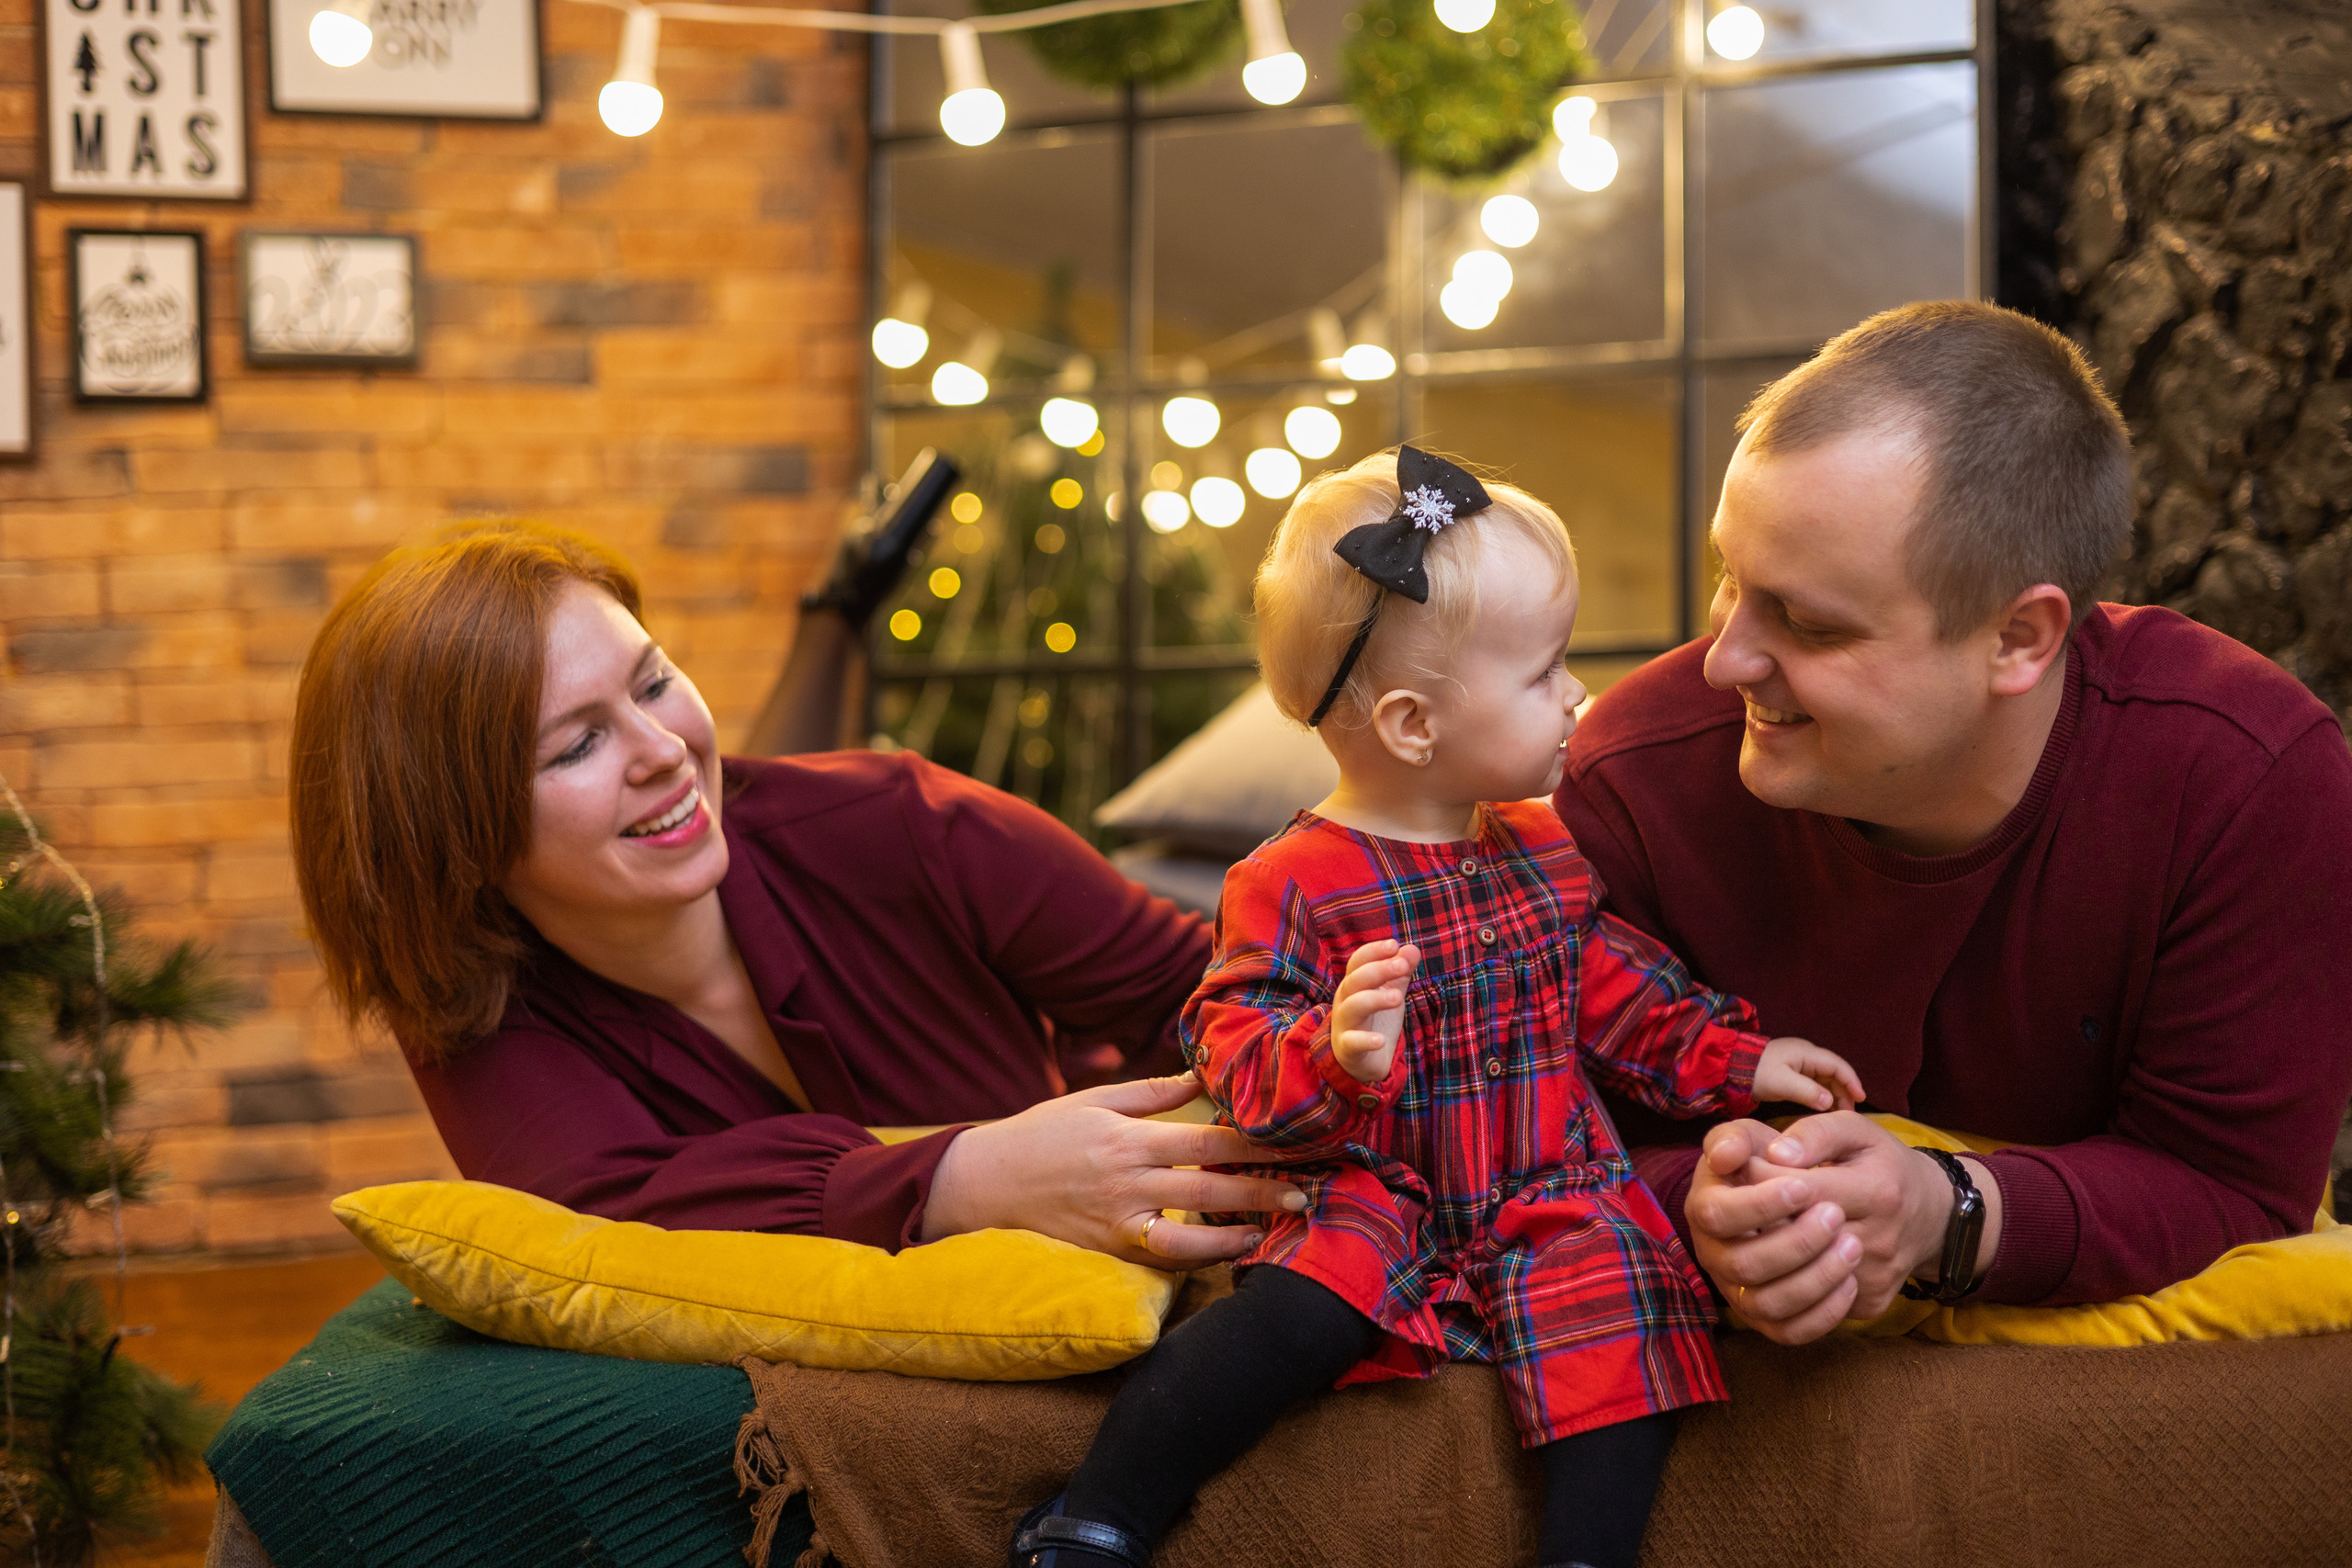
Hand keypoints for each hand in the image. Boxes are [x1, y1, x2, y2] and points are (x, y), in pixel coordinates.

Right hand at [918, 1072, 1309, 1268]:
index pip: (1208, 1140)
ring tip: (1275, 1226)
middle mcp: (1128, 1182)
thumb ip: (1152, 1092)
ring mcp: (1118, 1221)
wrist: (983, 1182)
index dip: (1256, 1142)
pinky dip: (1199, 1258)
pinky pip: (1162, 1258)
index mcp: (1129, 1138)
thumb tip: (1201, 1075)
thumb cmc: (1041, 1134)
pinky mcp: (1108, 1250)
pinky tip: (1227, 1251)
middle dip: (1264, 1188)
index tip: (1294, 1140)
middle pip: (1210, 1186)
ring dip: (1238, 1231)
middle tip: (1307, 1189)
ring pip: (1191, 1233)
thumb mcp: (1094, 1101)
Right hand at [1331, 940, 1419, 1083]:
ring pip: (1354, 1006)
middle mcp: (1345, 1000)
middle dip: (1379, 970)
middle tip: (1403, 967)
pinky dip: (1366, 1040)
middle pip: (1355, 980)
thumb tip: (1412, 948)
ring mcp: (1344, 1023)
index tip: (1395, 945)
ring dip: (1375, 999)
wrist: (1361, 1060)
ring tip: (1398, 997)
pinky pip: (1353, 1042)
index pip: (1358, 961)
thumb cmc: (1375, 1020)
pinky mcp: (1348, 1048)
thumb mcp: (1390, 992)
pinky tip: (1381, 1040)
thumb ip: (1400, 971)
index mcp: (1354, 983)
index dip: (1374, 951)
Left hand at [1686, 1113, 1985, 1342]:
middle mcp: (1880, 1241)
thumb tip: (1775, 1154)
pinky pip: (1815, 1302)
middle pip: (1795, 1238)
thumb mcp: (1857, 1132)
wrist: (1933, 1216)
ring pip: (1798, 1279)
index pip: (1799, 1190)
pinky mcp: (1871, 1305)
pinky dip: (1790, 1281)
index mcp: (1877, 1192)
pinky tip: (1786, 1257)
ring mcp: (1875, 1279)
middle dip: (1759, 1219)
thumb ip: (1814, 1133)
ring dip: (1769, 1254)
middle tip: (1747, 1201)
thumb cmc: (1883, 1165)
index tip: (1747, 1166)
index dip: (1761, 1178)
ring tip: (1763, 1229)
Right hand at [1686, 1120, 1859, 1343]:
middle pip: (1744, 1265)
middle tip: (1836, 1215)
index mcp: (1703, 1207)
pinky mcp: (1768, 1319)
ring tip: (1853, 1246)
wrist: (1802, 1194)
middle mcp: (1713, 1255)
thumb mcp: (1755, 1136)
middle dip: (1796, 1243)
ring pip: (1768, 1304)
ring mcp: (1738, 1292)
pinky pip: (1790, 1332)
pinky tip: (1850, 1281)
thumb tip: (1727, 1156)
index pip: (1718, 1215)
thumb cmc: (1775, 1161)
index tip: (1805, 1186)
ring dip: (1815, 1278)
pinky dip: (1823, 1313)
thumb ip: (1737, 1137)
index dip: (1760, 1204)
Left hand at [1751, 1037, 1864, 1111]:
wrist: (1730, 1068)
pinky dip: (1823, 1095)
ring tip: (1841, 1114)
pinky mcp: (1792, 1073)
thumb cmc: (1755, 1073)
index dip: (1851, 1081)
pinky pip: (1815, 1083)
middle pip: (1834, 1072)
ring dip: (1835, 1094)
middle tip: (1850, 1113)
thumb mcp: (1781, 1083)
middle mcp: (1806, 1055)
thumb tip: (1830, 1102)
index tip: (1861, 1099)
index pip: (1837, 1065)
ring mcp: (1799, 1063)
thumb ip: (1806, 1091)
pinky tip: (1825, 1109)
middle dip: (1845, 1091)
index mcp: (1806, 1053)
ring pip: (1825, 1078)